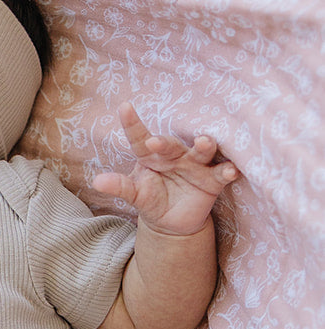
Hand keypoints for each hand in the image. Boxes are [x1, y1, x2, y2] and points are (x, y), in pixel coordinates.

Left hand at [94, 101, 238, 236]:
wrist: (172, 221)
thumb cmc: (151, 199)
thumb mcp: (134, 194)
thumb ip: (119, 186)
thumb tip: (97, 182)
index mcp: (151, 155)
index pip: (139, 138)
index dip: (132, 124)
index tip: (124, 107)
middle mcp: (175, 155)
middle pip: (171, 145)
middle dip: (165, 142)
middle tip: (155, 142)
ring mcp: (195, 166)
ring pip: (202, 152)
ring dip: (205, 146)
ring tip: (204, 141)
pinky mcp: (212, 181)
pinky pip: (221, 174)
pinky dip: (227, 171)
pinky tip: (231, 170)